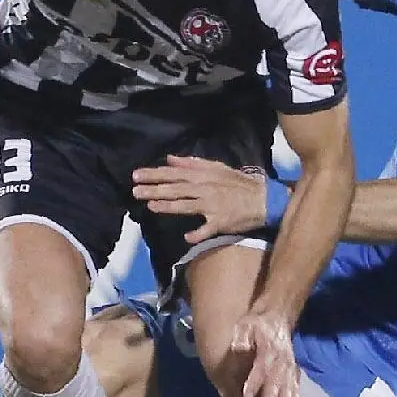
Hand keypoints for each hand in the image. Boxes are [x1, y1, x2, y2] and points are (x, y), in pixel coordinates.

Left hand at [132, 155, 266, 243]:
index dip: (155, 174)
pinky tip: (186, 237)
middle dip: (154, 189)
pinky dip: (198, 234)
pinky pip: (207, 229)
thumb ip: (192, 164)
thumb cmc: (237, 184)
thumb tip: (169, 159)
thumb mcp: (216, 168)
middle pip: (176, 189)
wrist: (262, 199)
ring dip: (168, 206)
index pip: (174, 174)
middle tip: (135, 191)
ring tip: (150, 206)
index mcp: (203, 176)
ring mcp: (212, 206)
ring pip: (187, 206)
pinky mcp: (221, 222)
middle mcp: (205, 189)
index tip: (136, 175)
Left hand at [230, 310, 299, 396]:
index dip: (254, 381)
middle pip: (276, 378)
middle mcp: (281, 357)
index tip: (246, 395)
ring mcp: (288, 363)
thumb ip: (243, 337)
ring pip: (288, 383)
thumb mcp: (246, 324)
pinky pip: (295, 383)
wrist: (276, 316)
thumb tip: (239, 348)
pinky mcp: (292, 367)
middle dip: (273, 395)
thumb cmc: (257, 323)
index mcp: (268, 348)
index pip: (260, 367)